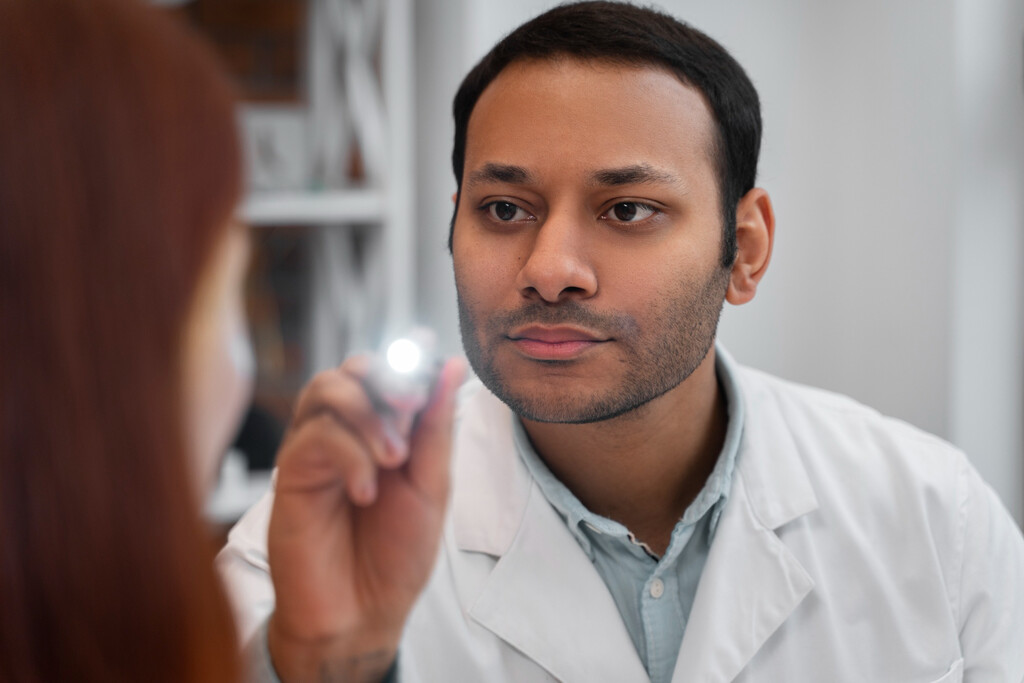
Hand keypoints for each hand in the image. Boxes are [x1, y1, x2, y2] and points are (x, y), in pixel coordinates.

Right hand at [265, 355, 465, 681]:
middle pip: (352, 369)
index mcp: (384, 430)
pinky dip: (349, 455)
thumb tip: (450, 368)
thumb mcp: (431, 488)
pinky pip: (314, 436)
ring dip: (367, 412)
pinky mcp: (291, 474)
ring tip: (394, 457)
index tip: (428, 348)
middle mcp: (346, 432)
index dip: (407, 356)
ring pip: (326, 389)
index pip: (389, 372)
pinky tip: (366, 492)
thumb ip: (436, 429)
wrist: (362, 614)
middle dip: (386, 376)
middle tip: (411, 403)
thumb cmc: (396, 555)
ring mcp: (316, 449)